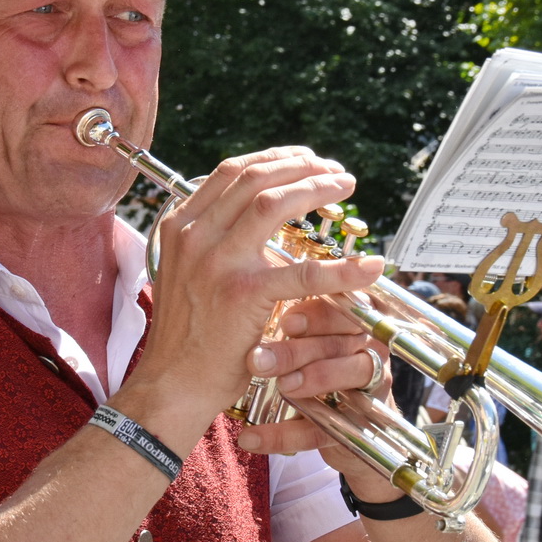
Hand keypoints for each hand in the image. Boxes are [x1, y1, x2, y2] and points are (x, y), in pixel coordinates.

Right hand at [132, 148, 380, 429]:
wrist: (172, 382)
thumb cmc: (187, 333)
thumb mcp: (186, 270)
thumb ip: (213, 239)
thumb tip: (257, 212)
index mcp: (180, 225)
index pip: (230, 172)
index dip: (274, 159)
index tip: (306, 159)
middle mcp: (194, 235)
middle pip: (255, 178)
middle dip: (302, 166)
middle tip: (334, 171)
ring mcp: (217, 262)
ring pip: (274, 203)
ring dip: (317, 189)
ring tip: (345, 187)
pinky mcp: (243, 294)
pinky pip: (303, 274)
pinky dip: (342, 268)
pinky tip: (368, 267)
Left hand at [236, 297, 389, 473]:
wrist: (342, 425)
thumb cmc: (318, 361)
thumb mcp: (309, 334)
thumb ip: (295, 314)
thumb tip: (258, 282)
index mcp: (361, 317)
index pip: (348, 306)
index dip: (318, 314)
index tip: (287, 323)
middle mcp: (374, 348)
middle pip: (343, 342)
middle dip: (301, 350)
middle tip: (260, 359)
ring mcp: (372, 387)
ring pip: (349, 375)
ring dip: (312, 381)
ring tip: (279, 387)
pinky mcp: (356, 427)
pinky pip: (321, 430)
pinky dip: (282, 435)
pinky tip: (249, 437)